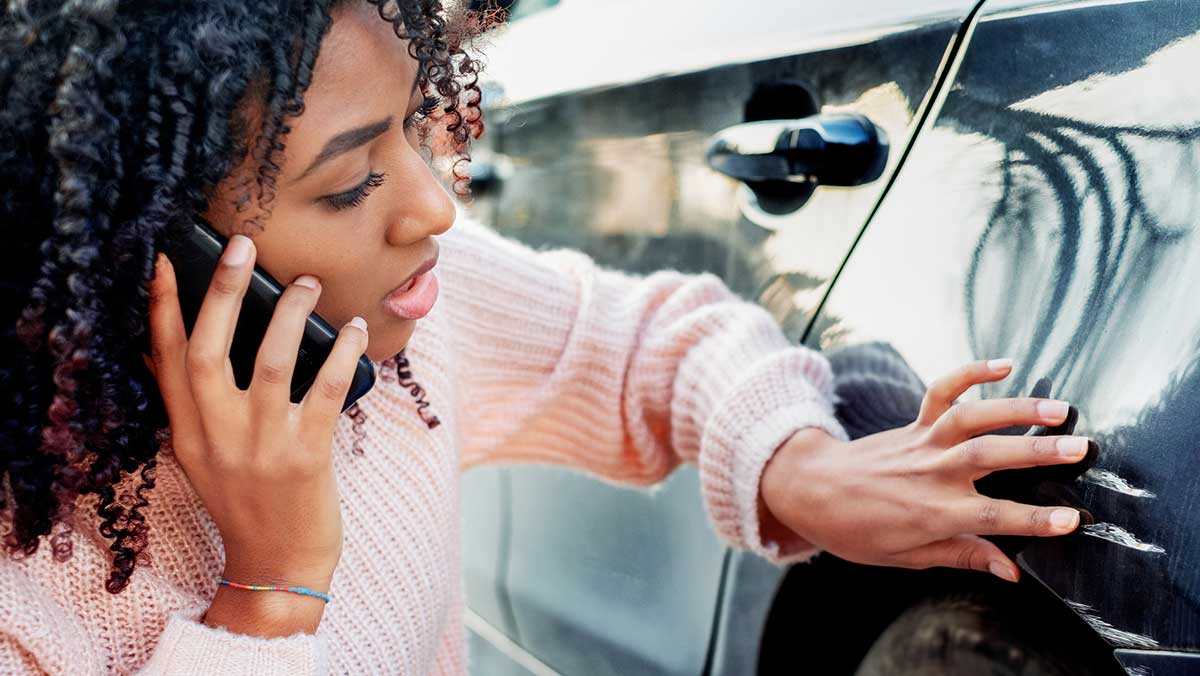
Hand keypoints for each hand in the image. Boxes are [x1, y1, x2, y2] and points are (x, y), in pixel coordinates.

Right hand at [143, 235, 367, 592]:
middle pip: (208, 351)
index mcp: (187, 433)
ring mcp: (261, 447)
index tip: (163, 259)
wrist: (277, 566)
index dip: (161, 307)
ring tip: (308, 282)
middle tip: (241, 245)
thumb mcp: (201, 456)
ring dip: (290, 314)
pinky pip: (327, 391)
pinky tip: (353, 329)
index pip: (165, 359)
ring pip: (272, 363)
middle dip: (222, 292)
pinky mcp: (307, 457)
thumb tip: (169, 346)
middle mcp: (216, 437)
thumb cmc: (246, 502)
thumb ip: (190, 404)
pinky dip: (342, 354)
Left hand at [759, 358, 1087, 582]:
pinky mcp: (914, 424)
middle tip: (1082, 450)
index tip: (1072, 520)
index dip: (1033, 520)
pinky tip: (1004, 364)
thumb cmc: (858, 531)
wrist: (810, 491)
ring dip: (1015, 410)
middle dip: (1037, 454)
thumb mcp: (906, 557)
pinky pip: (941, 392)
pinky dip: (969, 373)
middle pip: (989, 458)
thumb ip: (962, 556)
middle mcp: (931, 473)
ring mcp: (923, 443)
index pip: (991, 517)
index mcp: (932, 513)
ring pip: (972, 419)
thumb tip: (1011, 572)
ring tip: (1059, 409)